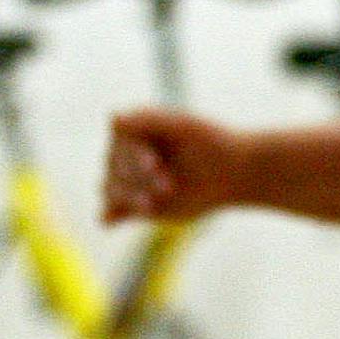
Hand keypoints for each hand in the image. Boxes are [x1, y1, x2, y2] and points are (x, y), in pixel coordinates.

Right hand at [102, 109, 244, 222]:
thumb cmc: (210, 142)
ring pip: (110, 189)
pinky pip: (112, 212)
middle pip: (113, 167)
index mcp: (137, 128)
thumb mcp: (184, 126)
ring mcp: (130, 180)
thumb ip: (149, 119)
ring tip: (149, 207)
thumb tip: (112, 117)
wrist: (231, 173)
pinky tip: (111, 221)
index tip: (155, 165)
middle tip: (168, 187)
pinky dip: (108, 215)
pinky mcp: (134, 206)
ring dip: (125, 198)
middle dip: (137, 179)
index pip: (119, 141)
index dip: (133, 155)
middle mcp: (128, 153)